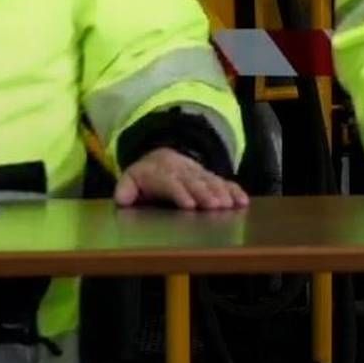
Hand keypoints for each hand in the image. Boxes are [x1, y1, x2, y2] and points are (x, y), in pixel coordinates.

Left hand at [114, 148, 248, 209]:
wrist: (162, 156)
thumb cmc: (146, 176)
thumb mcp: (130, 180)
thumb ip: (125, 190)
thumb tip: (121, 200)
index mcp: (161, 174)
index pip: (171, 184)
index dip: (180, 193)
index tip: (190, 205)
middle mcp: (182, 172)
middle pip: (195, 183)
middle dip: (205, 194)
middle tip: (215, 206)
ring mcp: (198, 174)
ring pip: (211, 182)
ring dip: (221, 193)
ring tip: (229, 205)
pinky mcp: (210, 178)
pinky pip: (224, 182)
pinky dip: (234, 191)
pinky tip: (242, 201)